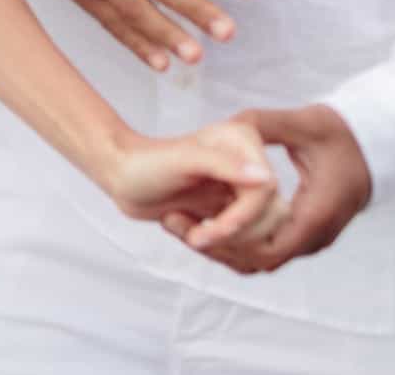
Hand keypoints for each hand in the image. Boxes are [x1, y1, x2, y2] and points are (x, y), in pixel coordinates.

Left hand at [101, 118, 279, 249]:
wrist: (123, 177)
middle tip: (195, 238)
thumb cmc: (143, 162)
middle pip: (271, 218)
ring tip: (187, 234)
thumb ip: (224, 166)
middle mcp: (249, 166)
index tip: (207, 233)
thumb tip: (265, 178)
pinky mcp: (234, 210)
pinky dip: (220, 251)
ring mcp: (243, 189)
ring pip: (262, 235)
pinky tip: (189, 235)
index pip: (266, 192)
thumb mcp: (181, 161)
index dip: (241, 219)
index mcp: (243, 142)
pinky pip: (247, 244)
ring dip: (224, 246)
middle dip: (233, 237)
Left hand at [161, 104, 371, 273]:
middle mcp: (316, 235)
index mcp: (316, 215)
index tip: (193, 230)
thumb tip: (228, 123)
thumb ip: (264, 124)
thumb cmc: (342, 133)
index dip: (229, 243)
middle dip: (218, 247)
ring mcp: (313, 238)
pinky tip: (211, 222)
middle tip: (179, 228)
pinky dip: (240, 243)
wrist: (378, 145)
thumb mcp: (303, 123)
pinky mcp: (307, 233)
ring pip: (263, 259)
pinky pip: (270, 249)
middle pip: (260, 260)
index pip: (267, 249)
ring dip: (226, 248)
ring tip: (186, 226)